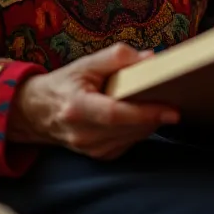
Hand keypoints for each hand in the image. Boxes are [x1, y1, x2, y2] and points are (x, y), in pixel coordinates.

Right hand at [8, 43, 178, 160]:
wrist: (37, 112)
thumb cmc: (65, 83)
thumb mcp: (86, 63)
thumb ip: (118, 57)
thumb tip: (151, 59)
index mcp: (76, 108)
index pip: (115, 114)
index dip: (145, 112)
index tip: (171, 110)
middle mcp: (83, 134)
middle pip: (129, 127)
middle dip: (155, 113)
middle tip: (175, 95)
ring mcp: (91, 149)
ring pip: (134, 137)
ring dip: (151, 120)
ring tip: (160, 100)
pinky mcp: (100, 156)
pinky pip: (130, 142)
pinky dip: (140, 128)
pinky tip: (142, 113)